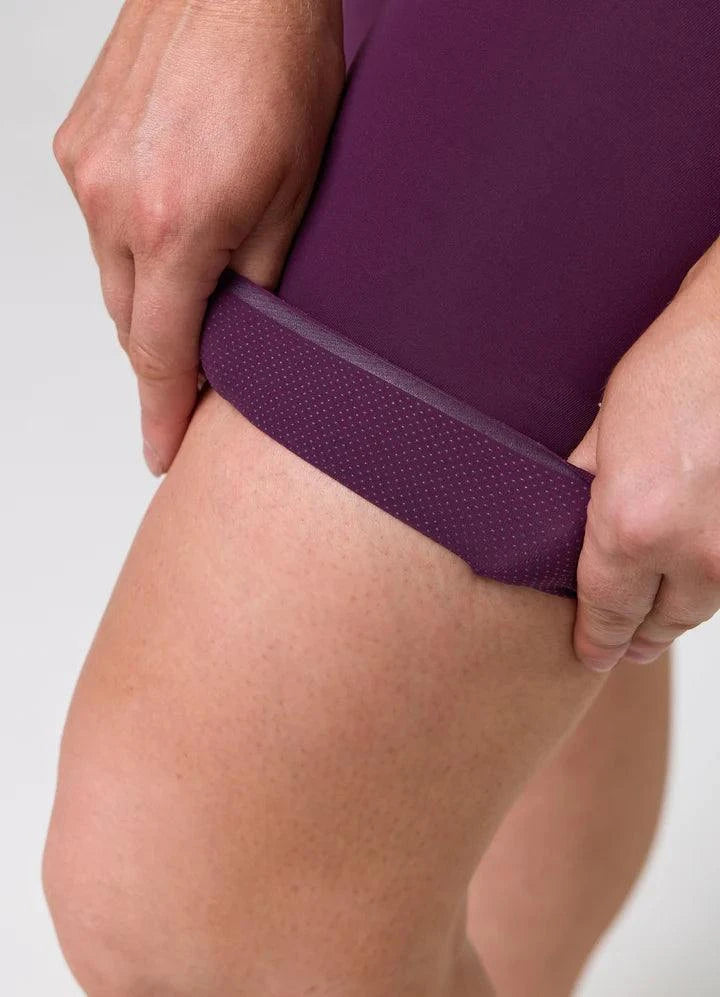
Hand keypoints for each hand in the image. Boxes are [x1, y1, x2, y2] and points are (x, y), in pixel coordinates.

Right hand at [53, 0, 344, 473]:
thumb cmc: (282, 72)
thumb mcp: (296, 199)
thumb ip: (258, 284)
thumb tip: (238, 340)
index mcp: (174, 227)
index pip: (162, 356)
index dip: (164, 413)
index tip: (162, 452)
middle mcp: (112, 202)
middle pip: (132, 325)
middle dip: (166, 357)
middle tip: (202, 375)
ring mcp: (86, 169)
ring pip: (112, 278)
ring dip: (151, 301)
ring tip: (196, 288)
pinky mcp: (75, 141)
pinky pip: (98, 227)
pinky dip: (133, 248)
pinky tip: (170, 229)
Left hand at [568, 238, 719, 670]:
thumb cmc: (673, 369)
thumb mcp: (606, 434)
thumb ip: (585, 492)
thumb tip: (568, 527)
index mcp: (632, 528)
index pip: (606, 612)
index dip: (596, 641)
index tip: (593, 655)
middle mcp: (692, 551)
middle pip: (659, 624)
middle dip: (636, 639)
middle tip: (622, 649)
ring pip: (702, 608)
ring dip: (676, 617)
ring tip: (654, 628)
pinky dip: (709, 585)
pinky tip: (694, 583)